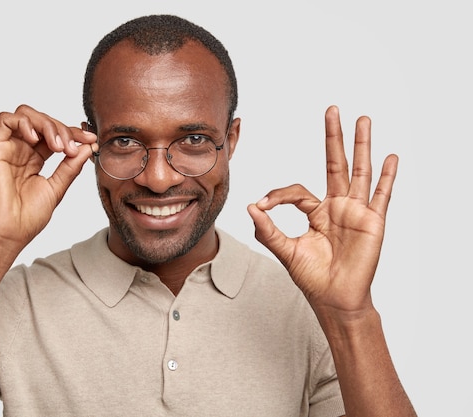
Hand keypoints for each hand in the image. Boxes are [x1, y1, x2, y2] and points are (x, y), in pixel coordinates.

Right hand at [0, 104, 96, 251]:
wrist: (9, 233)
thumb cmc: (28, 217)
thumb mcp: (58, 187)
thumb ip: (71, 166)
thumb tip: (88, 147)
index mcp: (35, 158)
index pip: (55, 134)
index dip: (73, 133)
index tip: (91, 140)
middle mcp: (21, 149)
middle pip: (42, 120)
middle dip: (63, 129)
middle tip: (73, 148)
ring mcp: (7, 148)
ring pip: (26, 115)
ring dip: (47, 124)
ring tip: (58, 146)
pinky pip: (5, 120)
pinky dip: (24, 123)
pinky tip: (35, 139)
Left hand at [247, 105, 397, 314]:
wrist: (334, 300)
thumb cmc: (313, 278)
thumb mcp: (286, 251)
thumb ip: (267, 229)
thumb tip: (249, 207)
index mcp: (317, 212)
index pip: (298, 190)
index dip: (278, 195)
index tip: (262, 205)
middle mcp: (338, 207)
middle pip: (336, 164)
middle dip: (334, 137)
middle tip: (332, 110)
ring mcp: (357, 212)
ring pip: (359, 172)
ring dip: (361, 146)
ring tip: (363, 120)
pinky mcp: (372, 223)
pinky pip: (381, 196)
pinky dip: (387, 177)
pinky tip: (391, 157)